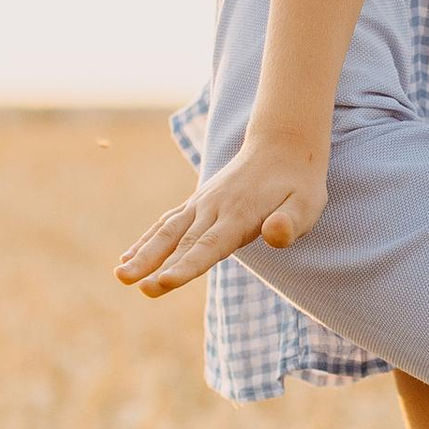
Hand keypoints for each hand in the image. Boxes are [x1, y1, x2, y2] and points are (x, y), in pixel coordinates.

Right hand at [115, 141, 330, 297]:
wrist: (283, 145)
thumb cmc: (299, 182)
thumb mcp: (308, 203)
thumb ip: (291, 222)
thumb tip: (275, 234)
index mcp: (239, 215)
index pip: (208, 246)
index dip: (185, 267)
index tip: (161, 283)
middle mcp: (214, 208)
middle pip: (180, 241)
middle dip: (152, 264)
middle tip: (128, 282)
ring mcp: (202, 204)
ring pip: (167, 230)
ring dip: (142, 253)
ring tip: (120, 275)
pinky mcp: (197, 203)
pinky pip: (167, 222)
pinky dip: (146, 240)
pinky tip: (127, 259)